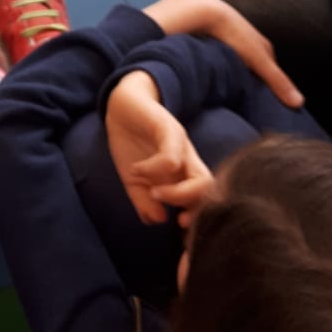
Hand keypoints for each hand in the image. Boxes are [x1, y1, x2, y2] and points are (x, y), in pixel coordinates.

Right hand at [105, 70, 213, 225]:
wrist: (121, 105)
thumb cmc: (131, 144)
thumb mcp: (135, 179)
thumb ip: (145, 202)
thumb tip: (158, 220)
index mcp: (184, 175)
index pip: (205, 201)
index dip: (199, 218)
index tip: (179, 225)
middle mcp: (189, 161)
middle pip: (211, 192)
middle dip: (197, 210)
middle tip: (175, 218)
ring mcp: (182, 145)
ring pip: (201, 178)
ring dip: (179, 195)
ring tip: (153, 193)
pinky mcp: (168, 128)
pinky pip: (172, 156)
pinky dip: (154, 170)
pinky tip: (136, 169)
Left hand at [143, 0, 302, 108]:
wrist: (202, 11)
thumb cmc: (233, 34)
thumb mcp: (259, 60)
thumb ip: (277, 81)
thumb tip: (300, 103)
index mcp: (262, 43)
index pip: (272, 67)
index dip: (273, 84)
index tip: (271, 101)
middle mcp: (247, 38)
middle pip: (255, 63)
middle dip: (254, 78)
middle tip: (250, 99)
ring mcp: (229, 37)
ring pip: (237, 60)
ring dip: (236, 72)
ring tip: (232, 90)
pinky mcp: (211, 39)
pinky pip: (220, 57)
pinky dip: (220, 66)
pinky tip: (216, 75)